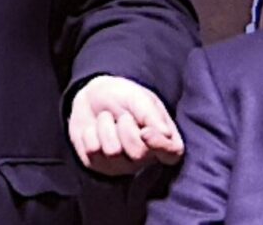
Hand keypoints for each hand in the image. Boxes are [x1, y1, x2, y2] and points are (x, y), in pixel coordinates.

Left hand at [66, 75, 182, 175]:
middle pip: (138, 154)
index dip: (159, 146)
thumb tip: (166, 134)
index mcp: (163, 139)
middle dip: (126, 128)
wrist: (92, 97)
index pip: (172, 155)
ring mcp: (122, 165)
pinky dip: (90, 133)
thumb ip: (151, 114)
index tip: (145, 131)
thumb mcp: (139, 98)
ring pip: (113, 152)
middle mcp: (145, 158)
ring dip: (106, 127)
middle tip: (123, 116)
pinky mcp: (99, 165)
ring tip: (107, 119)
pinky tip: (95, 129)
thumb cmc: (123, 97)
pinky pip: (92, 151)